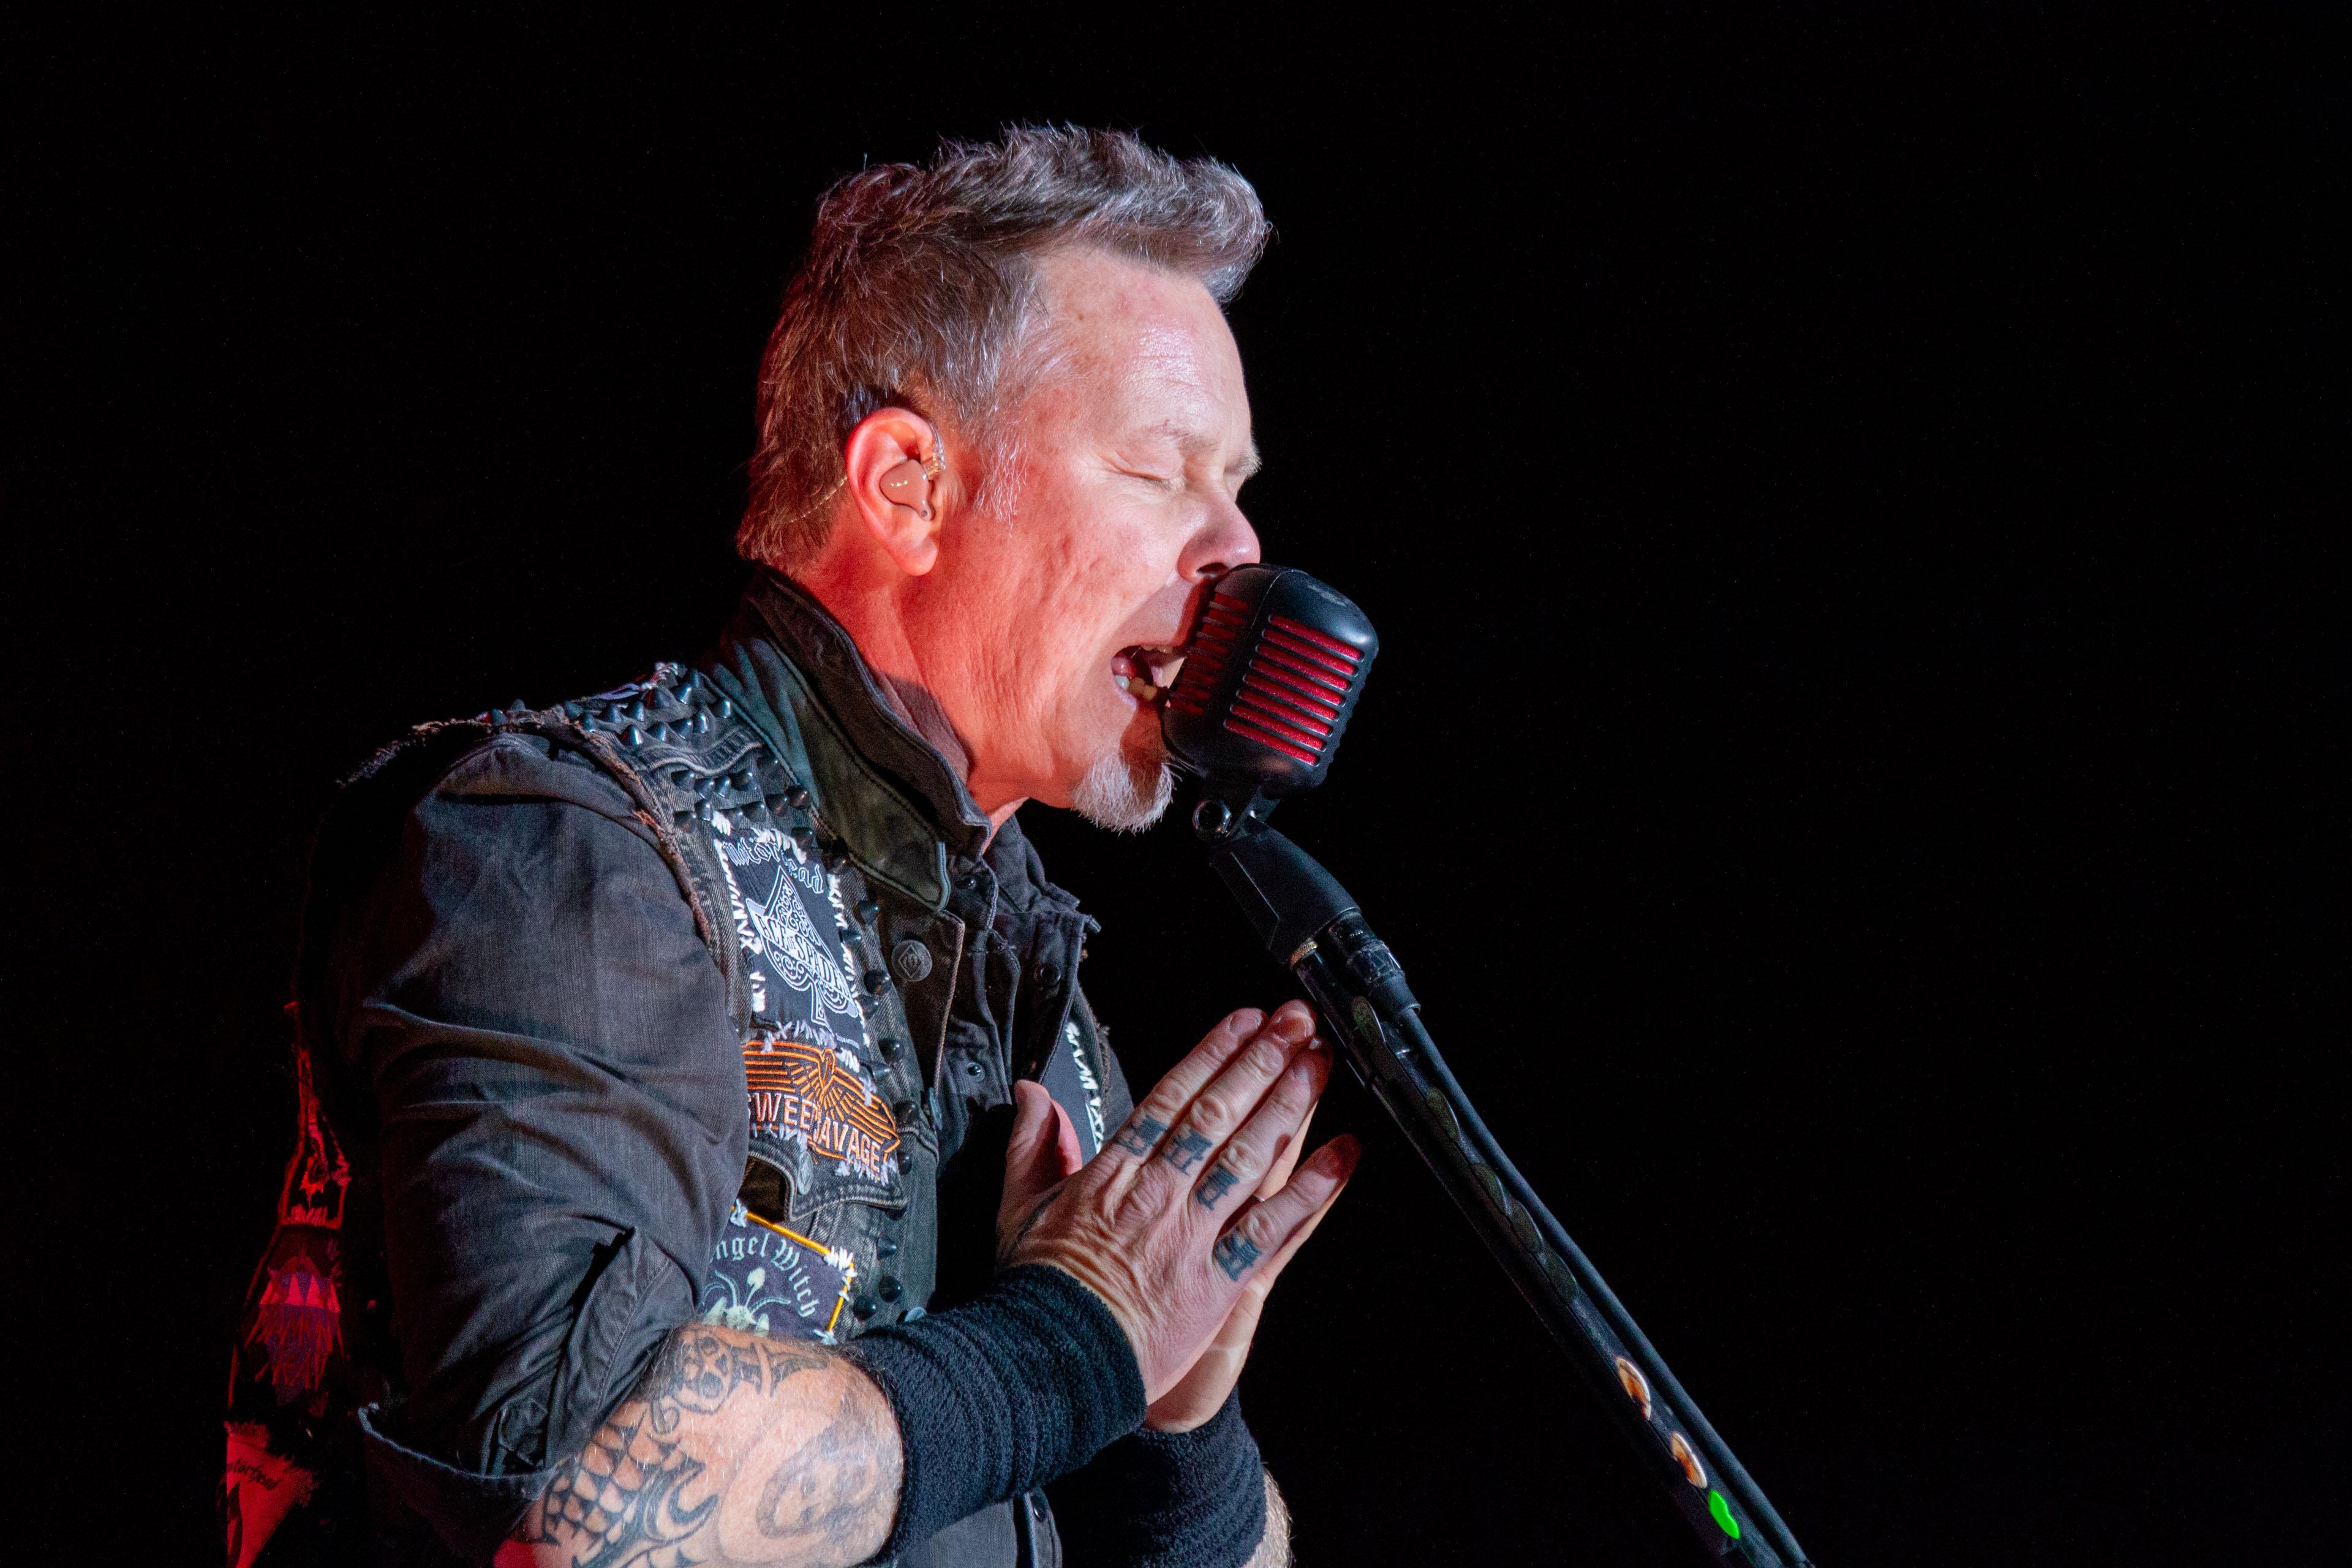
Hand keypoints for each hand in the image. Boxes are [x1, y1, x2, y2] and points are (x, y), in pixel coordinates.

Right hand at [995, 1001, 1359, 1402]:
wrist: (1054, 1364)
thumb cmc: (1038, 1291)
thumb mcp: (1018, 1208)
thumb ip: (1030, 1146)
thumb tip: (1032, 1092)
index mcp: (1112, 1173)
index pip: (1170, 1099)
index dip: (1212, 1054)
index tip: (1245, 1021)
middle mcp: (1158, 1194)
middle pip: (1217, 1115)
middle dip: (1261, 1062)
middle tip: (1298, 1021)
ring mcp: (1192, 1236)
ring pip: (1248, 1157)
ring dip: (1290, 1106)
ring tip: (1320, 1063)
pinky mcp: (1219, 1282)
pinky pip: (1273, 1228)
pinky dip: (1311, 1191)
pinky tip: (1343, 1156)